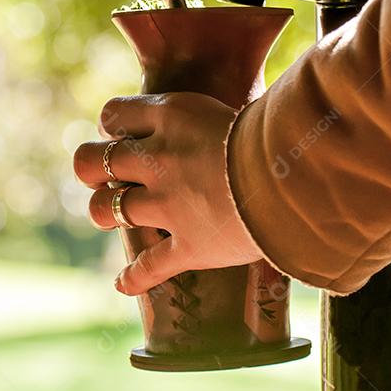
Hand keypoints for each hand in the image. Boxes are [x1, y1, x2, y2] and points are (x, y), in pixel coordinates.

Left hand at [73, 92, 262, 295]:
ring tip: (114, 216)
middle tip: (106, 176)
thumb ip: (213, 119)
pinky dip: (134, 278)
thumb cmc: (282, 133)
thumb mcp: (237, 106)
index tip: (121, 132)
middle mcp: (158, 159)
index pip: (112, 114)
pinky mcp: (188, 245)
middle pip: (90, 162)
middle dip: (90, 169)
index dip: (111, 124)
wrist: (301, 175)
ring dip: (105, 214)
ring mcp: (168, 205)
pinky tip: (124, 283)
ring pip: (106, 211)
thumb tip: (218, 121)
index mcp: (170, 117)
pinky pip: (148, 267)